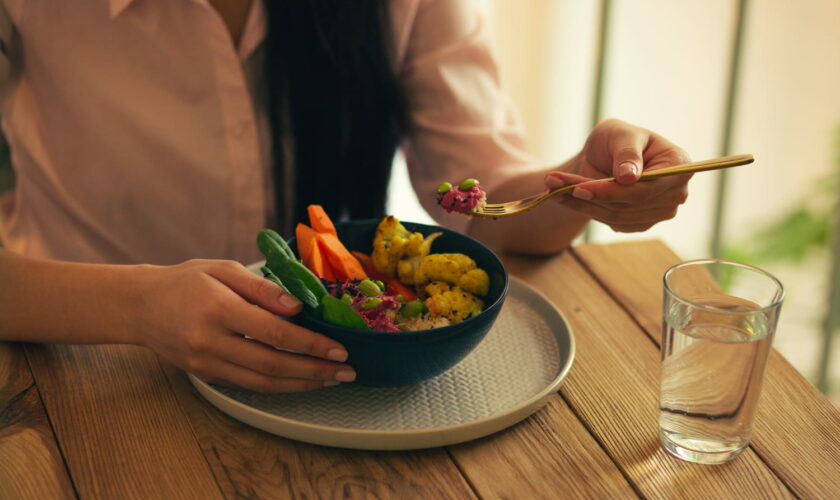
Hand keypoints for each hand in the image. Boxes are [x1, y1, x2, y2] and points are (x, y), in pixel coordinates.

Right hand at [134, 259, 354, 392]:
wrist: (141, 306)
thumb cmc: (186, 281)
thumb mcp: (224, 270)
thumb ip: (263, 288)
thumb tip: (299, 307)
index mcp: (218, 309)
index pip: (273, 332)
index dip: (310, 345)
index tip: (338, 349)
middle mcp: (210, 341)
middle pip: (271, 364)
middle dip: (314, 371)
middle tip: (345, 372)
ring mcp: (206, 363)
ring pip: (262, 383)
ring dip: (301, 385)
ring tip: (330, 380)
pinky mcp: (205, 376)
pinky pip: (248, 386)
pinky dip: (278, 386)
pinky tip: (301, 381)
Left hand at [544, 118, 691, 231]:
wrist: (606, 155)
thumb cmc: (617, 138)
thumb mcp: (619, 133)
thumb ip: (627, 152)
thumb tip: (629, 178)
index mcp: (680, 165)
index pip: (645, 188)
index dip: (612, 191)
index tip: (579, 188)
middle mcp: (676, 193)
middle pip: (629, 206)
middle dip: (588, 196)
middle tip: (552, 184)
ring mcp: (660, 211)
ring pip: (616, 217)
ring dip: (580, 205)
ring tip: (551, 187)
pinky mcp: (641, 223)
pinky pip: (611, 223)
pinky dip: (585, 210)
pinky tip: (565, 197)